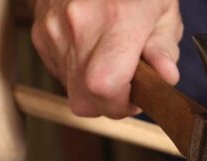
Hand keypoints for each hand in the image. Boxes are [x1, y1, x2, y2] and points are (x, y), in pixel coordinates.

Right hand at [31, 0, 182, 117]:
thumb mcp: (163, 9)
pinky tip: (92, 50)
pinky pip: (59, 73)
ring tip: (110, 60)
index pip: (105, 87)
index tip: (136, 96)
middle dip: (109, 103)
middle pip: (85, 100)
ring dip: (93, 89)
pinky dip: (78, 72)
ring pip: (71, 91)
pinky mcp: (40, 32)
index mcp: (117, 18)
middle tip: (126, 84)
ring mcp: (54, 28)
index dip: (122, 104)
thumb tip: (166, 77)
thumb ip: (164, 47)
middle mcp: (79, 24)